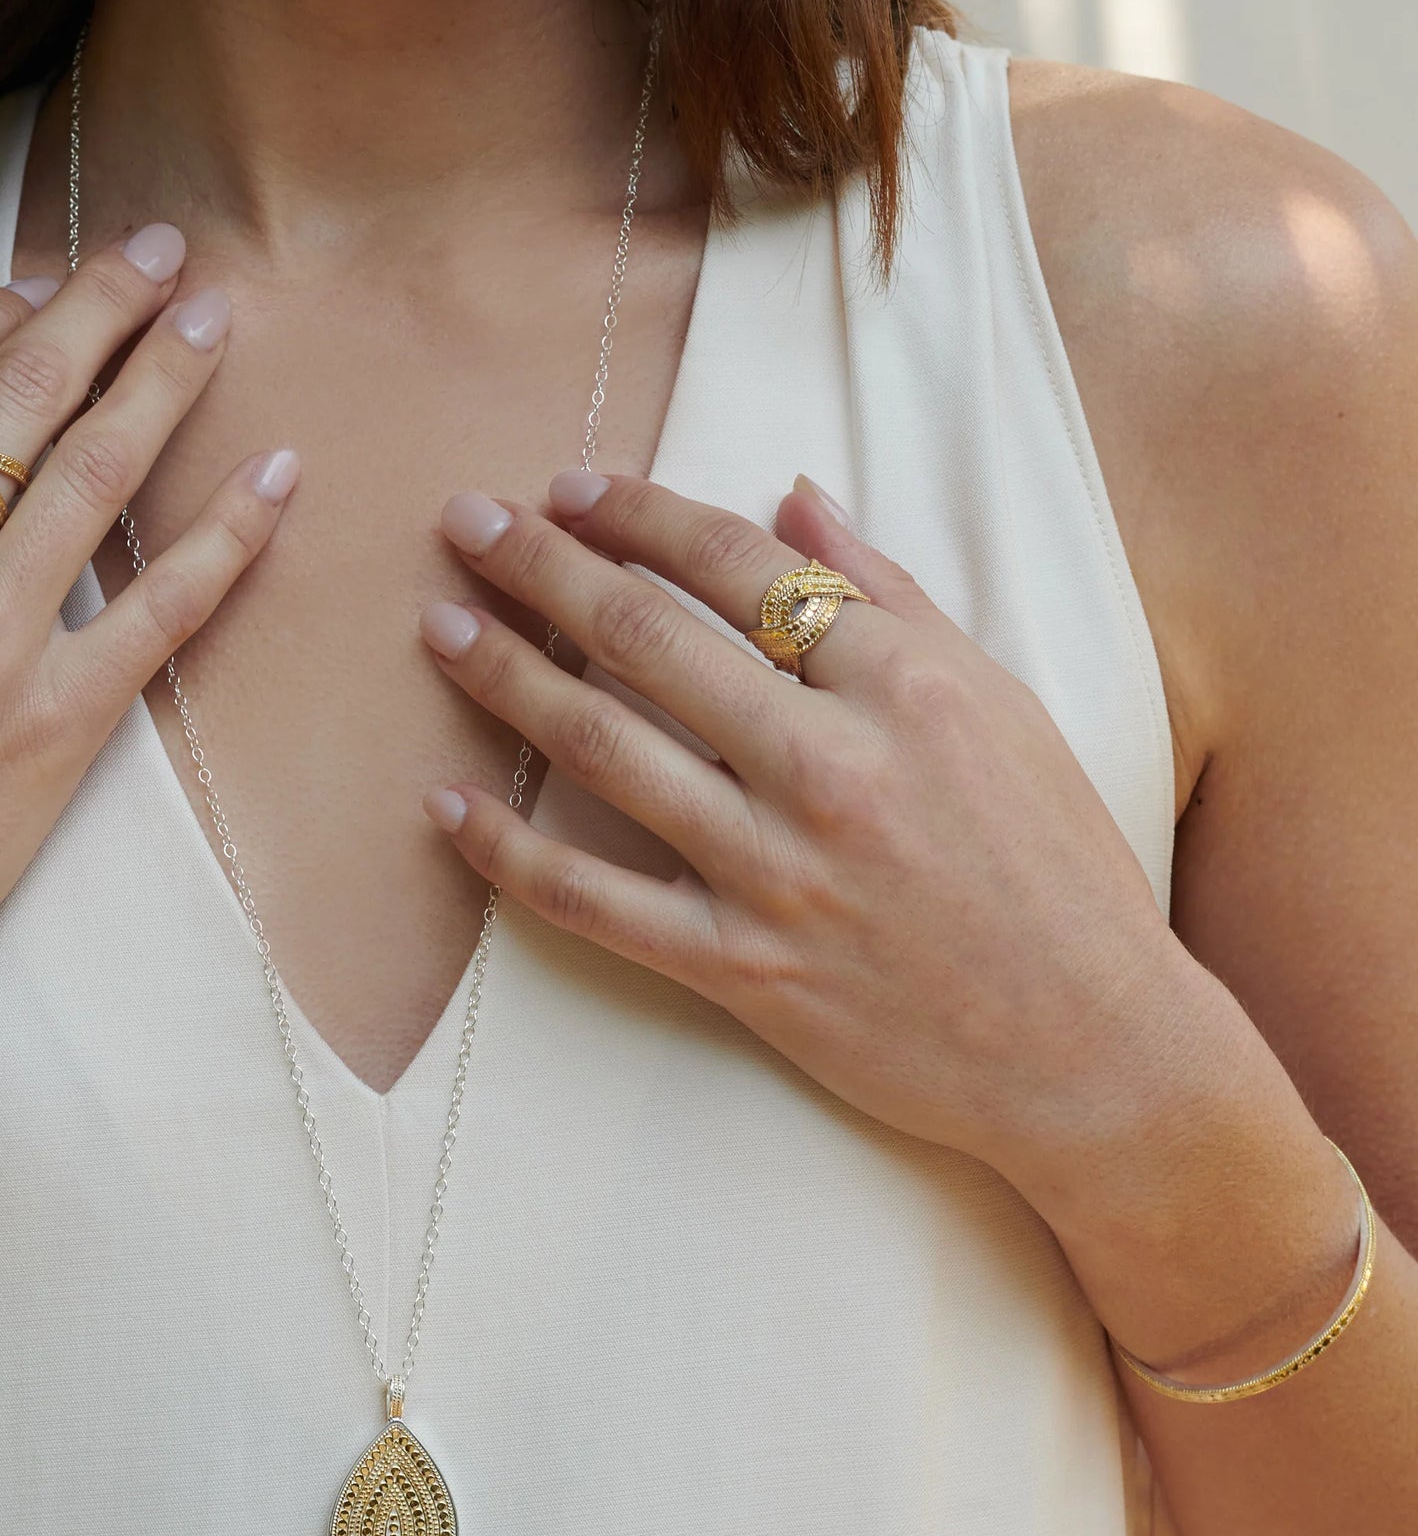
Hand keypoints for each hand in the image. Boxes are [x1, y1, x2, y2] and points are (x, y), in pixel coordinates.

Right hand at [0, 230, 296, 1074]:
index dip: (0, 305)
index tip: (48, 282)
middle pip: (26, 389)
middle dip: (105, 302)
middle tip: (165, 251)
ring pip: (103, 469)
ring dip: (168, 378)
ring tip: (215, 320)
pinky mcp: (59, 722)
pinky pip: (167, 604)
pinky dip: (232, 531)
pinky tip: (277, 474)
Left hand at [417, 469, 1236, 1217]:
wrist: (1094, 1050)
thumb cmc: (1059, 867)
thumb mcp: (1001, 705)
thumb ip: (893, 595)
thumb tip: (794, 494)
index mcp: (904, 683)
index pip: (739, 565)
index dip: (639, 513)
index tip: (571, 485)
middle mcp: (832, 764)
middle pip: (646, 636)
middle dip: (540, 565)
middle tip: (466, 521)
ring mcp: (779, 870)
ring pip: (604, 749)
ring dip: (505, 676)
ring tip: (442, 624)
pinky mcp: (743, 968)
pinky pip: (595, 900)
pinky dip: (509, 850)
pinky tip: (447, 802)